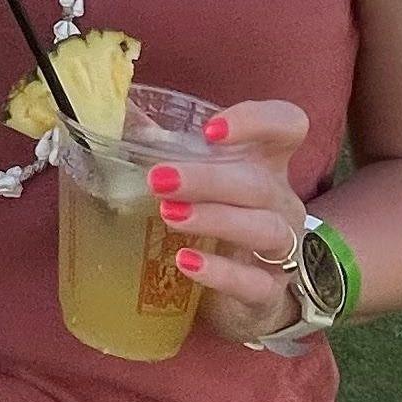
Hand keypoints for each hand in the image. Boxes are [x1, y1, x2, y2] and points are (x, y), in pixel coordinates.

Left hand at [148, 98, 311, 346]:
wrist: (241, 293)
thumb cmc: (213, 220)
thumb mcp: (194, 178)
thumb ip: (160, 143)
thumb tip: (114, 109)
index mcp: (264, 164)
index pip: (287, 126)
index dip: (259, 121)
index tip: (210, 130)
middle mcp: (280, 201)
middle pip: (259, 183)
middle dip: (209, 178)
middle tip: (158, 179)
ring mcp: (282, 248)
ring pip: (264, 228)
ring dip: (215, 218)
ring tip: (169, 215)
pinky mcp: (269, 290)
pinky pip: (253, 282)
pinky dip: (220, 271)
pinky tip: (186, 261)